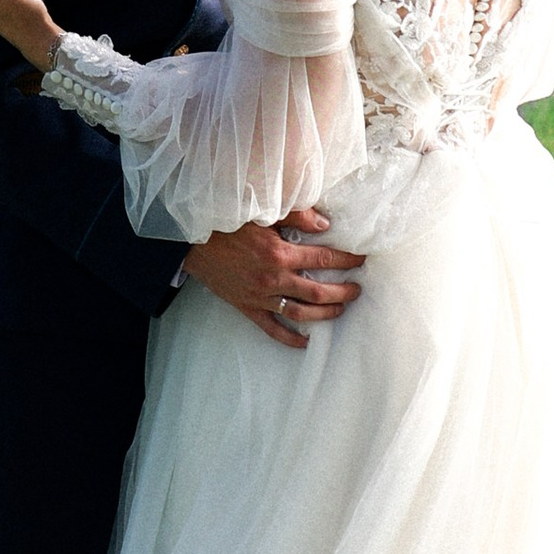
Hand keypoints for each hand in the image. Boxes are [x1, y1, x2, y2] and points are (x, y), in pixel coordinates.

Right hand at [182, 206, 364, 348]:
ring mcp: (261, 297)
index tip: (361, 259)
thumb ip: (296, 216)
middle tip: (357, 290)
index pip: (324, 258)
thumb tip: (325, 224)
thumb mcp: (262, 212)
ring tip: (340, 309)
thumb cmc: (227, 223)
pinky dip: (291, 338)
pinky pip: (272, 328)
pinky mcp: (247, 308)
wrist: (192, 243)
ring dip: (325, 314)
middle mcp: (274, 278)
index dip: (347, 259)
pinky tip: (306, 341)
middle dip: (343, 292)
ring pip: (301, 313)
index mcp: (280, 253)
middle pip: (319, 291)